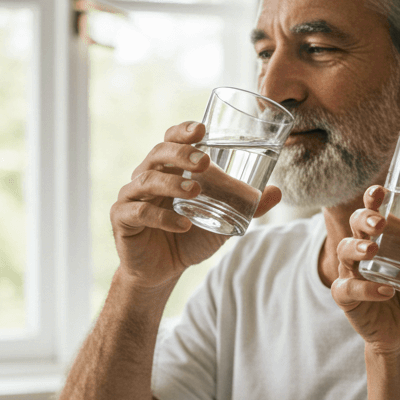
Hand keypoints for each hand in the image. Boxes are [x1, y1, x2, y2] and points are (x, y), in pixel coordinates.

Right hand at [110, 121, 281, 288]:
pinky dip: (162, 218)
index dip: (183, 132)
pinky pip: (139, 213)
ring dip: (172, 184)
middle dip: (180, 154)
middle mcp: (147, 177)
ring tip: (195, 192)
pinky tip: (182, 225)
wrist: (162, 270)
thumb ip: (247, 206)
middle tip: (204, 162)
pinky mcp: (123, 220)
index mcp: (168, 169)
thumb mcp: (222, 219)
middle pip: (157, 154)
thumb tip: (277, 192)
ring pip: (146, 180)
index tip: (201, 129)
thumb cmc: (189, 236)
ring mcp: (131, 197)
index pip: (171, 141)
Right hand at [331, 186, 399, 356]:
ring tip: (373, 250)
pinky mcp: (349, 300)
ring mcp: (353, 275)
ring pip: (344, 252)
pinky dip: (365, 289)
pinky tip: (385, 291)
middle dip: (364, 219)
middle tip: (380, 223)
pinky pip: (347, 290)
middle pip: (355, 226)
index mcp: (384, 240)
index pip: (373, 212)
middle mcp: (364, 253)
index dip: (372, 199)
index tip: (379, 191)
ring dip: (357, 248)